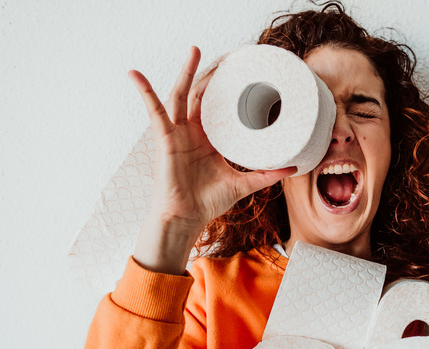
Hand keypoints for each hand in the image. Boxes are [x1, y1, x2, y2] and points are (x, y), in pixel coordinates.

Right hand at [129, 47, 295, 273]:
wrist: (186, 218)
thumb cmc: (207, 202)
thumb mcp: (243, 184)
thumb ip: (266, 174)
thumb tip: (293, 168)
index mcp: (208, 139)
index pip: (218, 106)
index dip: (228, 89)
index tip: (243, 73)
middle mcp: (191, 132)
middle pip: (200, 94)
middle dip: (211, 73)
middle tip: (227, 55)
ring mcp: (176, 133)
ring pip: (181, 95)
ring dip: (186, 72)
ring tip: (196, 50)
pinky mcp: (164, 139)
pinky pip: (154, 112)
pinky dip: (144, 92)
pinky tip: (135, 75)